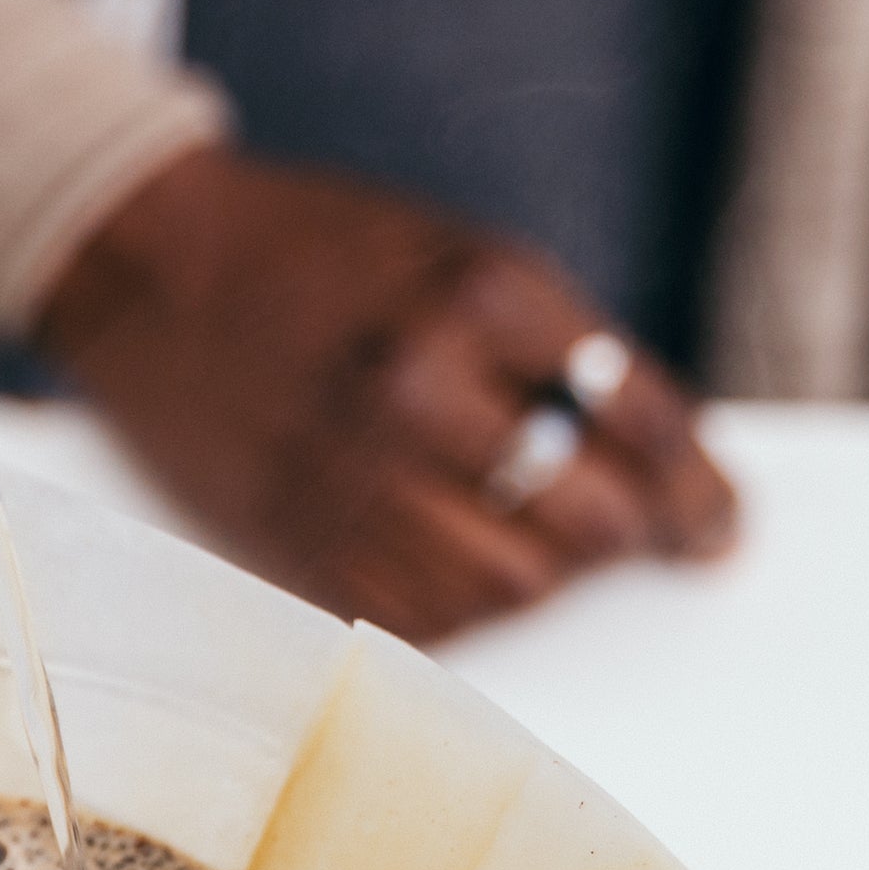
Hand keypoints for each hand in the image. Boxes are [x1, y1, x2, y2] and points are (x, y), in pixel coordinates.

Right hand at [33, 146, 739, 642]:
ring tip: (535, 541)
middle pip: (592, 517)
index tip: (719, 521)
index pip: (640, 417)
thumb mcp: (451, 252)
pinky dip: (463, 603)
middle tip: (644, 538)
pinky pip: (430, 617)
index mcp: (480, 291)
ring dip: (545, 574)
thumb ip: (549, 345)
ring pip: (516, 584)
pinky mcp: (304, 543)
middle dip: (630, 535)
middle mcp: (423, 385)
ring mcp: (358, 474)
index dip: (698, 485)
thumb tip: (660, 462)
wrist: (150, 267)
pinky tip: (452, 559)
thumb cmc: (316, 256)